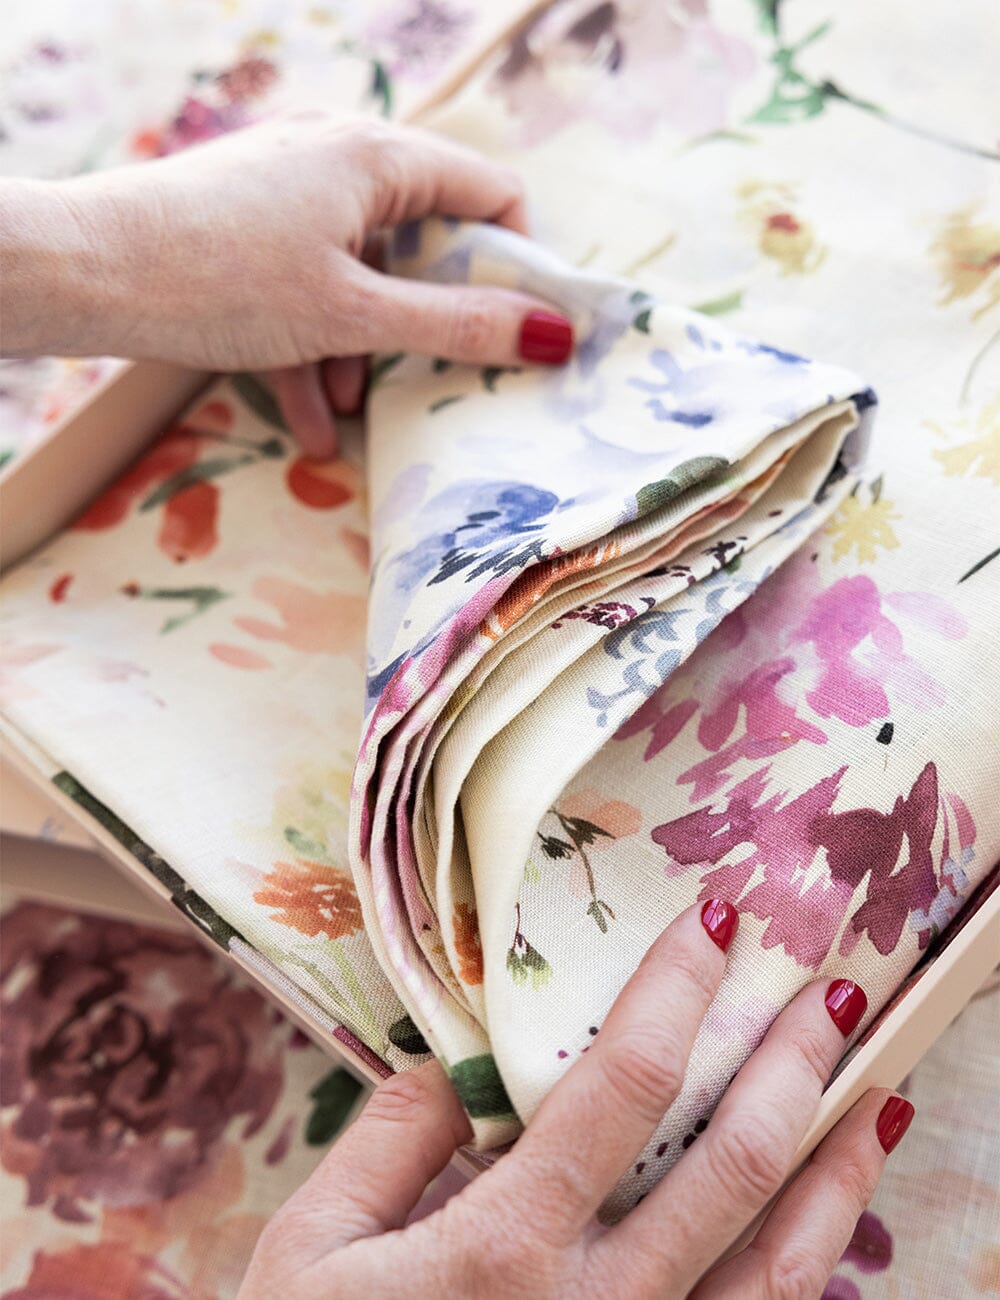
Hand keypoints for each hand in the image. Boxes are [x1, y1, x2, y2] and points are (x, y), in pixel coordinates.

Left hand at [0, 113, 573, 456]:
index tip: (519, 330)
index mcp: (379, 159)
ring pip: (362, 273)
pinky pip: (310, 284)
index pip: (489, 193)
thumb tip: (553, 337)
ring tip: (347, 411)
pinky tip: (309, 418)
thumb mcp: (354, 315)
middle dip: (427, 321)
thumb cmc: (226, 279)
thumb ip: (457, 327)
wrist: (87, 272)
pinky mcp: (253, 229)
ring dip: (364, 348)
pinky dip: (316, 345)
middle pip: (424, 241)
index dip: (516, 263)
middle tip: (437, 377)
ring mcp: (292, 193)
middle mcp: (340, 160)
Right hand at [238, 902, 912, 1298]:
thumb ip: (390, 1138)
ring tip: (873, 1096)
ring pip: (776, 1266)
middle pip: (728, 1164)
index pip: (622, 1086)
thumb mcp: (312, 1244)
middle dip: (789, 1064)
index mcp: (505, 1247)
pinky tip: (832, 1217)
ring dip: (833, 1171)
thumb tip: (463, 1062)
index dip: (677, 991)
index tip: (714, 922)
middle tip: (828, 990)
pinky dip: (811, 1266)